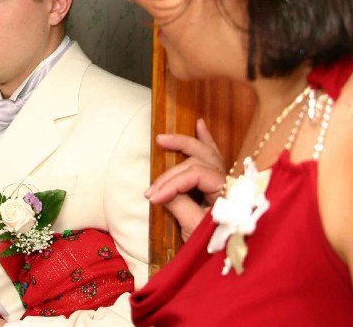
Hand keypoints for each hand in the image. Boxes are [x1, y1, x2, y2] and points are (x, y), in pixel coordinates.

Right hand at [145, 119, 225, 239]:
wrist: (236, 263)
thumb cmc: (219, 250)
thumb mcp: (196, 230)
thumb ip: (179, 204)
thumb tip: (162, 190)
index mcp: (230, 192)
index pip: (196, 175)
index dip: (172, 183)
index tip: (152, 199)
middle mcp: (233, 182)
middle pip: (199, 162)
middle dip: (172, 172)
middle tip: (151, 186)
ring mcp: (230, 182)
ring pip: (209, 154)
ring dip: (187, 144)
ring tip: (164, 139)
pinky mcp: (224, 186)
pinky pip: (217, 158)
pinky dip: (208, 142)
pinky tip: (200, 125)